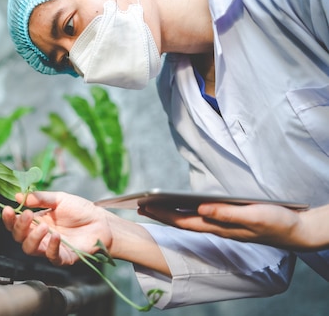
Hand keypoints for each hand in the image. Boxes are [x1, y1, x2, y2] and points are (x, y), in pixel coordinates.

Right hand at [2, 191, 113, 265]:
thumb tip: (18, 196)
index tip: (8, 209)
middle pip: (19, 238)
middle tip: (27, 215)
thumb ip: (40, 198)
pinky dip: (51, 247)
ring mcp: (50, 247)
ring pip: (30, 250)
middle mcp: (40, 236)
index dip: (9, 218)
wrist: (102, 222)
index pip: (16, 223)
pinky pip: (52, 256)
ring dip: (33, 238)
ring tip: (43, 226)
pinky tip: (56, 236)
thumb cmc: (81, 210)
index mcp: (37, 221)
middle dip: (19, 227)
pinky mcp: (64, 257)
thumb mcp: (59, 198)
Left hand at [139, 202, 327, 250]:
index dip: (162, 213)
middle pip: (181, 221)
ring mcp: (221, 225)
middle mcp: (216, 227)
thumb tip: (200, 209)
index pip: (183, 220)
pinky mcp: (227, 220)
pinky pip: (198, 217)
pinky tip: (178, 206)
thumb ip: (227, 214)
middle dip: (159, 213)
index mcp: (219, 226)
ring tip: (151, 204)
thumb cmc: (275, 222)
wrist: (296, 231)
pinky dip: (184, 211)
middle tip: (138, 204)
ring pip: (188, 219)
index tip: (144, 205)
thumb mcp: (253, 216)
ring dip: (169, 212)